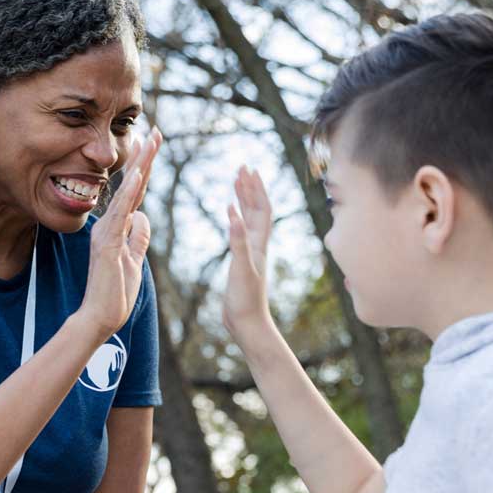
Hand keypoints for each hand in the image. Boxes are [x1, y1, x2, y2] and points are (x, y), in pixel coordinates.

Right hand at [78, 127, 162, 338]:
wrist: (100, 318)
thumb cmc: (115, 293)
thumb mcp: (135, 261)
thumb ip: (138, 238)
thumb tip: (143, 217)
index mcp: (118, 227)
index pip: (136, 192)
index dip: (144, 167)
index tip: (151, 143)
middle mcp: (110, 224)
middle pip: (132, 185)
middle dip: (144, 157)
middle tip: (155, 130)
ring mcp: (106, 232)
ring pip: (126, 192)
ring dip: (139, 166)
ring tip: (150, 142)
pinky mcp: (106, 243)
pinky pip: (120, 213)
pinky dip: (129, 193)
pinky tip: (137, 175)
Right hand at [223, 165, 273, 338]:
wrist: (247, 324)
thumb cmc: (246, 300)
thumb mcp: (241, 269)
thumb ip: (238, 242)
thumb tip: (234, 214)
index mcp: (259, 244)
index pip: (261, 209)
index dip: (256, 189)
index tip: (248, 170)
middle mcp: (257, 245)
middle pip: (257, 209)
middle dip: (250, 188)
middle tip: (241, 168)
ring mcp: (250, 252)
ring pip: (249, 219)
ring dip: (244, 199)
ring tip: (236, 182)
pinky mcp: (242, 261)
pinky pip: (241, 232)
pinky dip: (236, 218)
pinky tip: (230, 215)